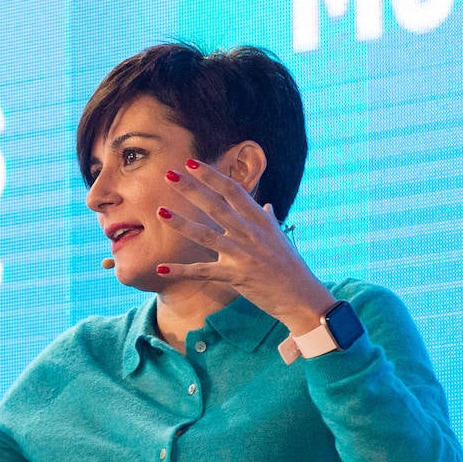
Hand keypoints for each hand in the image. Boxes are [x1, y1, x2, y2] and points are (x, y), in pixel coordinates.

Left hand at [156, 158, 335, 332]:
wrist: (302, 297)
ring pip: (206, 235)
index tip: (191, 164)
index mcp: (260, 221)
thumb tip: (267, 206)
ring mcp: (243, 254)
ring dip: (181, 224)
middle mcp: (250, 233)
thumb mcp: (280, 238)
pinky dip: (182, 271)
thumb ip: (269, 220)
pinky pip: (203, 272)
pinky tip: (161, 268)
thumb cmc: (290, 267)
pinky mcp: (236, 276)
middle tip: (169, 174)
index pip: (233, 191)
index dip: (211, 176)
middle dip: (192, 189)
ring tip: (160, 211)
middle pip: (216, 206)